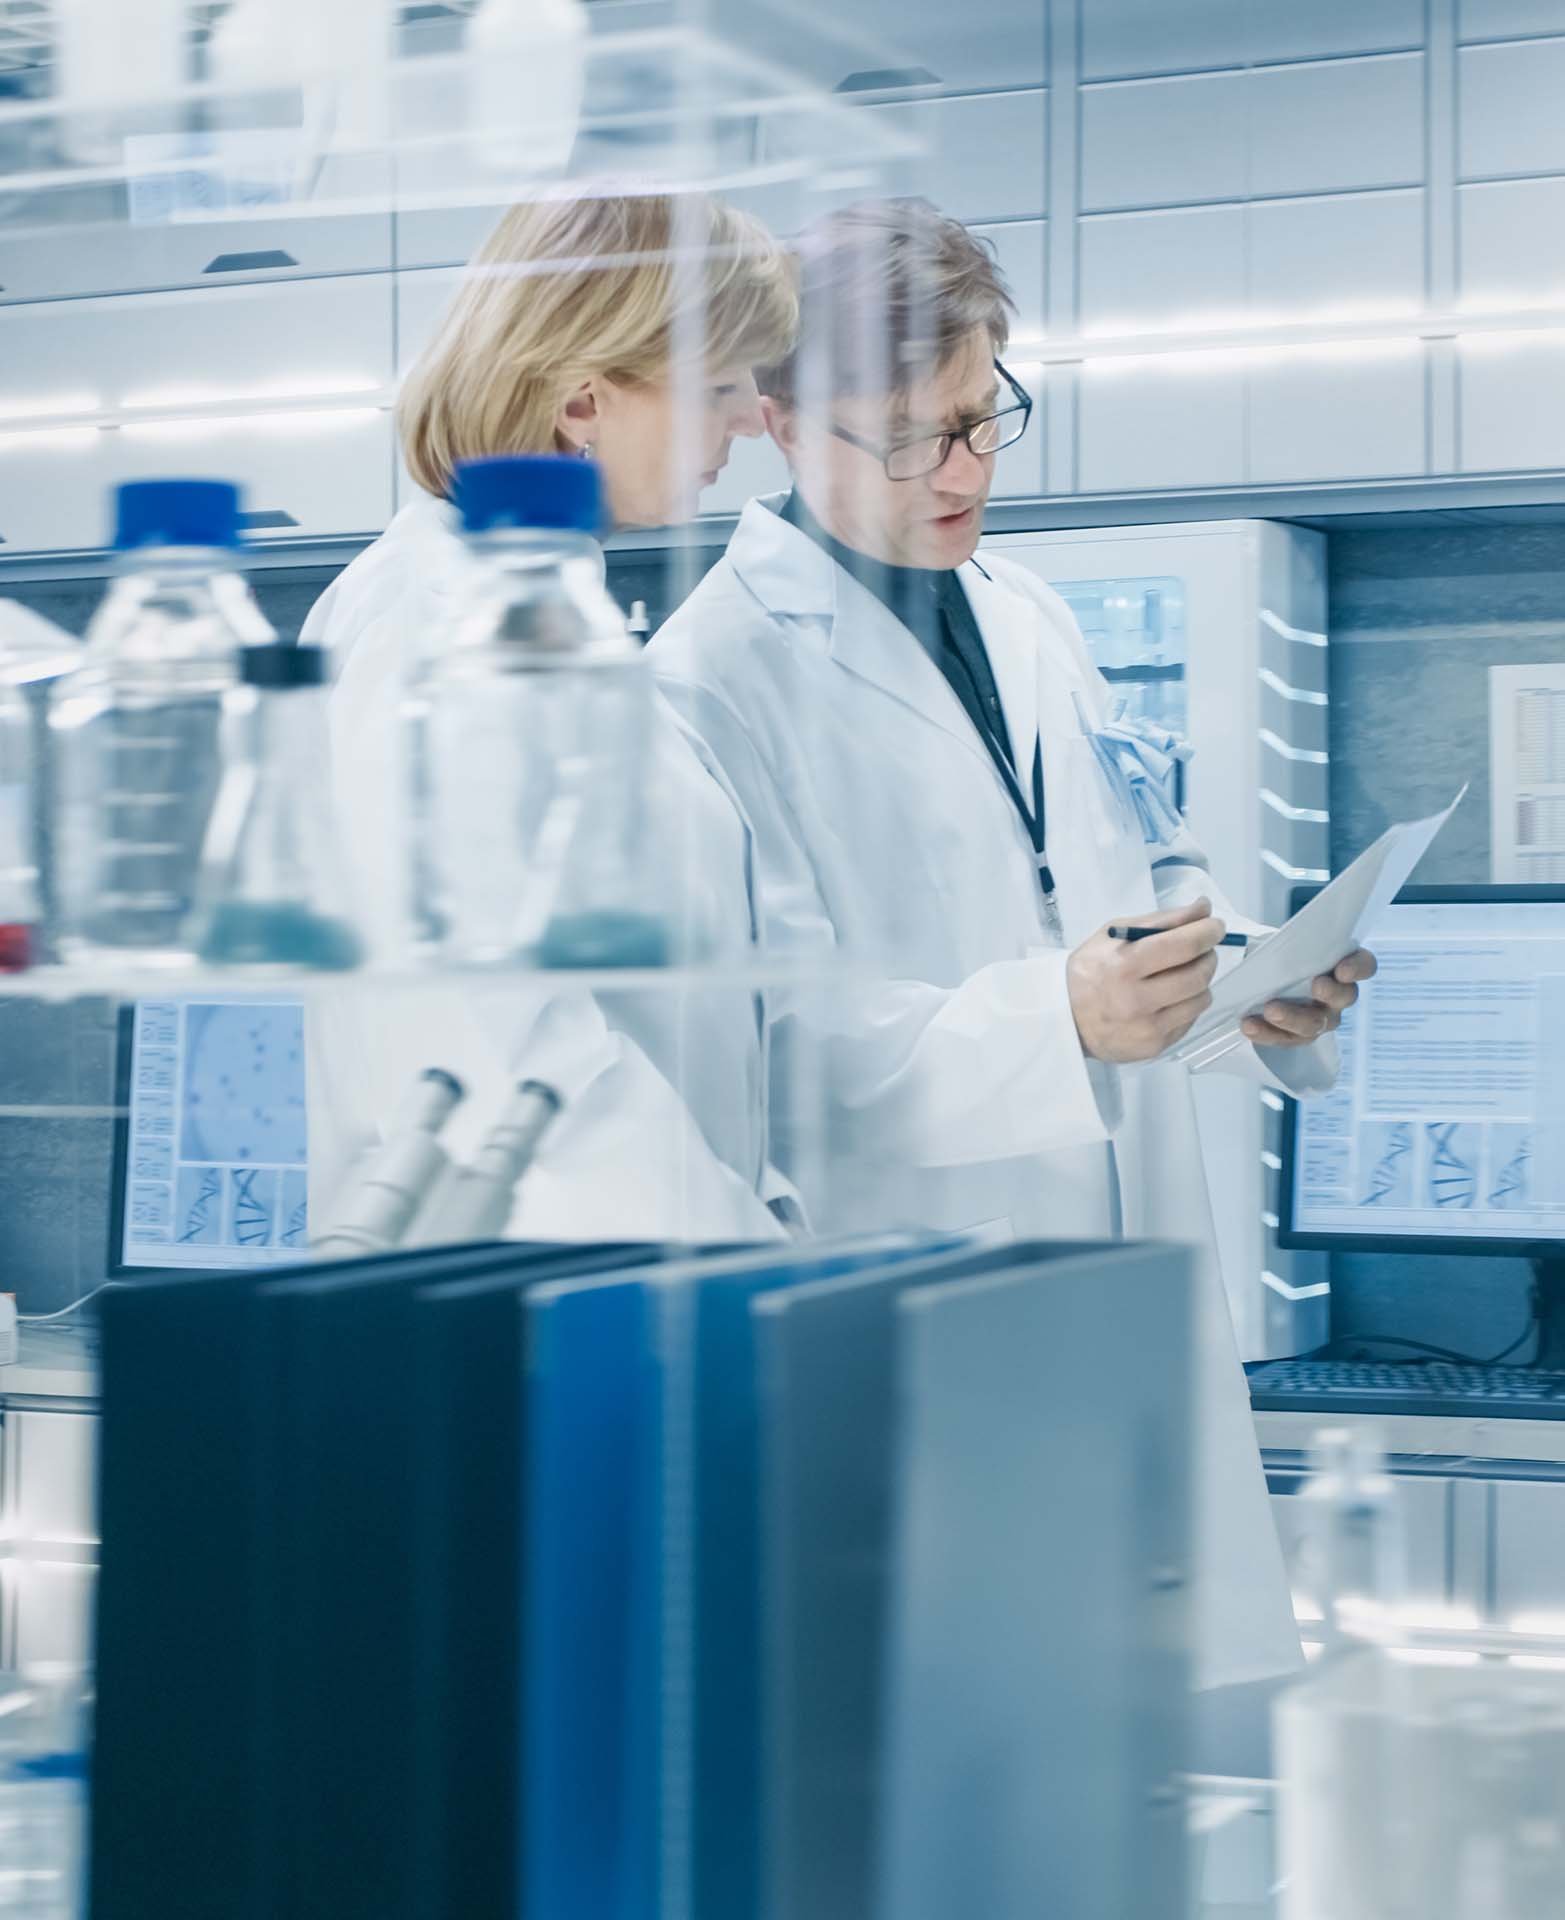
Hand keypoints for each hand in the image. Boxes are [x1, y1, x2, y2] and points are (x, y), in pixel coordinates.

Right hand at [1068, 898, 1224, 1063]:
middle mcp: (1136, 1000)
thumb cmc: (1091, 969)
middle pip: (1197, 974)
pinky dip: (1188, 1004)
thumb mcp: (1114, 934)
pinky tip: (1170, 998)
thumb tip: (1203, 910)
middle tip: (1203, 950)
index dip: (1207, 932)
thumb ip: (1160, 920)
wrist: (1064, 1018)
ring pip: (1201, 999)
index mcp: (1123, 965)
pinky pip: (1190, 1020)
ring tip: (1184, 974)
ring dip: (1201, 982)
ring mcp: (1146, 1028)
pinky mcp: (1154, 1047)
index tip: (1215, 926)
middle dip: (1208, 956)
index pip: (1183, 945)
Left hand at [1240, 947, 1378, 1049]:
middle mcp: (1338, 995)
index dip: (1358, 968)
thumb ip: (1289, 942)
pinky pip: (1285, 1039)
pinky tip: (1250, 1025)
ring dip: (1293, 1017)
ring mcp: (1320, 1018)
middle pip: (1345, 997)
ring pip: (1315, 1024)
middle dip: (1331, 993)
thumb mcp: (1286, 943)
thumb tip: (1267, 942)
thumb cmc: (1280, 956)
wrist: (1259, 977)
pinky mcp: (1297, 1036)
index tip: (1343, 970)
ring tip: (1270, 1010)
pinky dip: (1266, 1032)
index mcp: (1343, 965)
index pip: (1365, 965)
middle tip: (1316, 986)